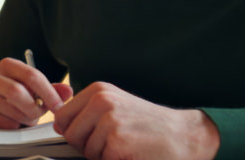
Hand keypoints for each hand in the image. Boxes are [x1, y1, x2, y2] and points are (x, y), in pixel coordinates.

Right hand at [0, 57, 72, 128]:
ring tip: (22, 116)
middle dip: (35, 107)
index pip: (31, 75)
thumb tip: (68, 91)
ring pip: (14, 112)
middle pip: (18, 93)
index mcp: (7, 65)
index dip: (49, 93)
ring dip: (26, 119)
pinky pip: (6, 125)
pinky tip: (12, 122)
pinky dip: (15, 128)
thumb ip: (50, 90)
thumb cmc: (13, 97)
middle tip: (40, 113)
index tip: (59, 107)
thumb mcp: (32, 90)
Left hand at [51, 82, 219, 159]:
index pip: (62, 116)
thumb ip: (86, 112)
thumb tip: (57, 123)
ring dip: (102, 154)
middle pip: (70, 135)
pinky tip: (131, 152)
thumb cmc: (150, 124)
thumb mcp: (116, 106)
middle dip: (86, 144)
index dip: (74, 130)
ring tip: (126, 144)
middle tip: (114, 141)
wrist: (186, 136)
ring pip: (85, 150)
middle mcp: (102, 102)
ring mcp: (109, 122)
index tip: (92, 132)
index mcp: (98, 91)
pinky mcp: (117, 143)